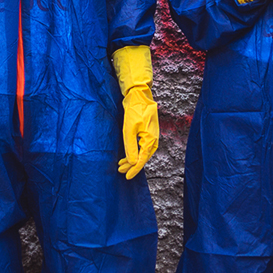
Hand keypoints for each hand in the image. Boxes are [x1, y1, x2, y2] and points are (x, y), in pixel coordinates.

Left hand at [112, 46, 158, 179]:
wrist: (139, 96)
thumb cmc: (134, 110)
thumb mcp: (129, 130)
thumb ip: (131, 147)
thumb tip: (132, 162)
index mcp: (150, 140)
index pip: (142, 160)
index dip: (134, 169)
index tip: (126, 176)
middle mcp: (152, 140)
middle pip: (142, 158)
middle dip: (131, 166)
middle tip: (120, 171)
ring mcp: (150, 136)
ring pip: (142, 153)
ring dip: (132, 160)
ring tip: (121, 165)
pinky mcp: (147, 133)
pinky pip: (141, 147)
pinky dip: (134, 152)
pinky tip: (126, 156)